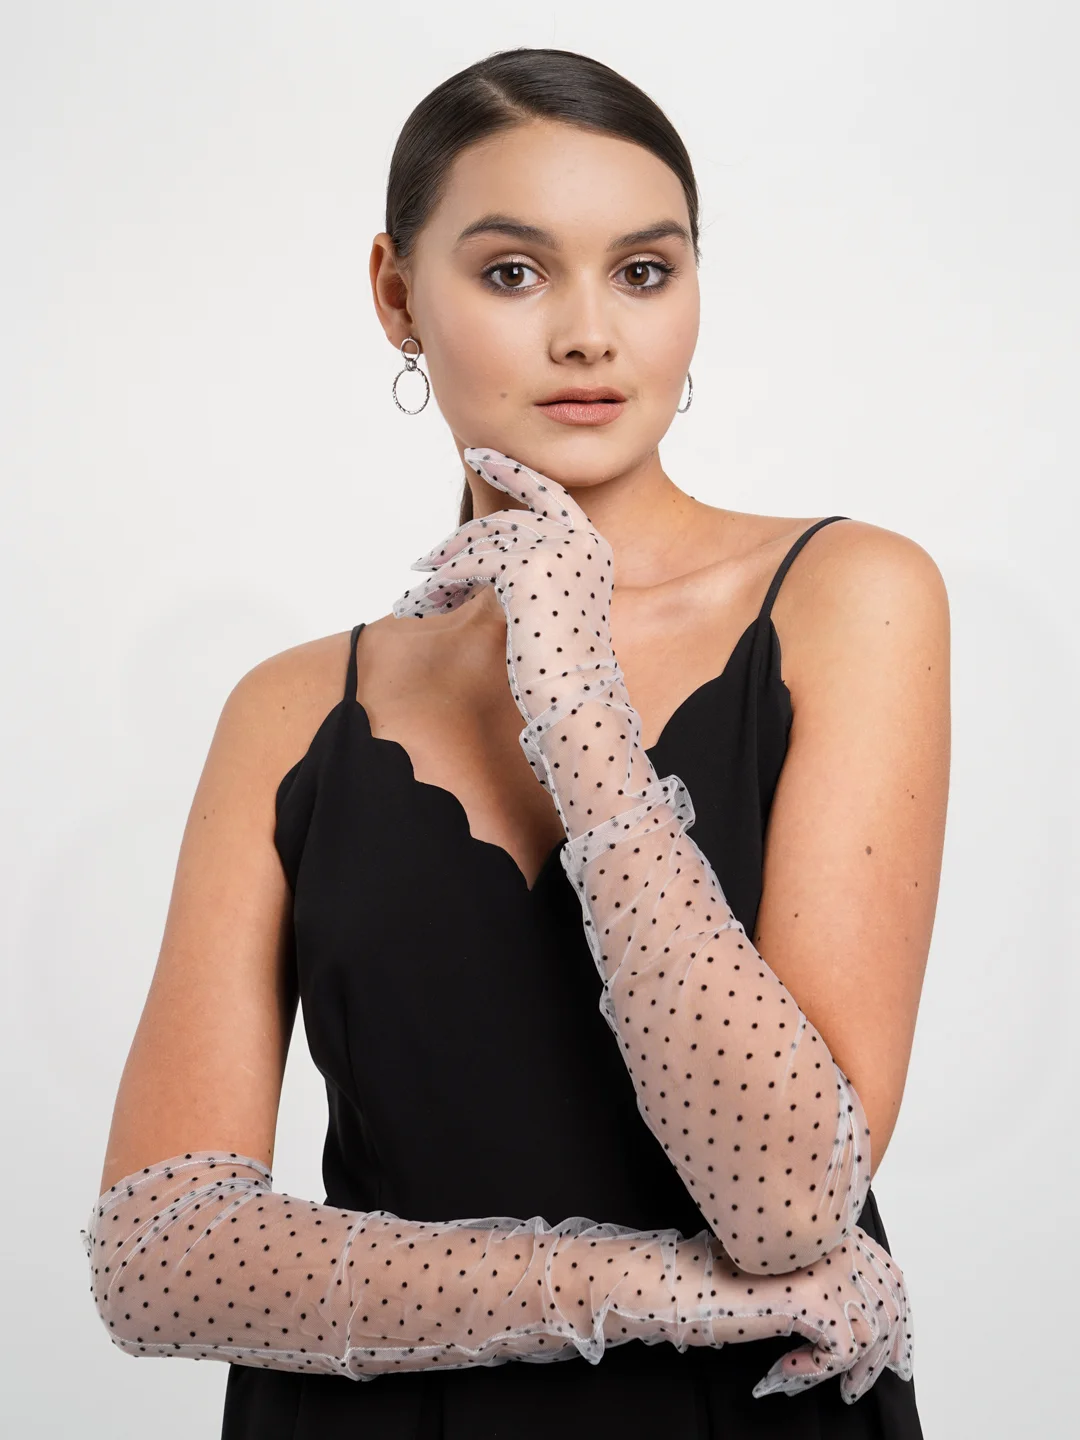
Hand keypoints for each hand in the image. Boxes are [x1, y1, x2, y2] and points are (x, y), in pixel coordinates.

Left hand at [393, 447, 621, 798]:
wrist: (578, 698)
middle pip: (503, 523)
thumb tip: (482, 558)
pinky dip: (443, 585)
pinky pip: (470, 565)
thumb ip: (532, 576)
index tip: (478, 456)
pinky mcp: (525, 566)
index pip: (549, 494)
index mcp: (592, 547)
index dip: (512, 473)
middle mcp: (579, 540)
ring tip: (415, 601)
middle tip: (424, 565)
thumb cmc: (566, 669)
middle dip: (458, 545)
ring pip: (481, 544)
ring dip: (443, 572)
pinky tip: (425, 605)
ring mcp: (555, 549)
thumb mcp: (555, 609)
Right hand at [742, 1224, 913, 1403]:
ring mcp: (828, 1269)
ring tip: (806, 1372)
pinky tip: (786, 1365)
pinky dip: (816, 1368)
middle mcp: (839, 1245)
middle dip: (882, 1356)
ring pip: (868, 1336)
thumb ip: (828, 1279)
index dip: (899, 1322)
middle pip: (888, 1308)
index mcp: (836, 1233)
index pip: (891, 1277)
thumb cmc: (728, 1279)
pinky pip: (841, 1351)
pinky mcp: (813, 1299)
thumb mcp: (791, 1273)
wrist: (689, 1281)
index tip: (896, 1358)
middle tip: (855, 1387)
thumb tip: (867, 1323)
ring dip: (843, 1368)